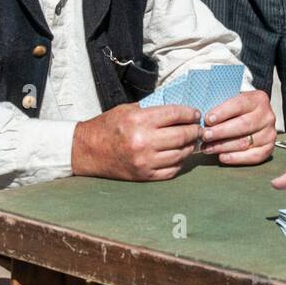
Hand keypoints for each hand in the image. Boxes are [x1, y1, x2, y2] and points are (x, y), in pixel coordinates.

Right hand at [72, 103, 201, 181]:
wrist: (87, 151)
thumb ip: (153, 109)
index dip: (191, 113)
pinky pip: (172, 170)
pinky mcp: (144, 175)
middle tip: (199, 128)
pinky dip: (180, 162)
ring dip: (190, 146)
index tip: (196, 114)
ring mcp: (144, 161)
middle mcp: (143, 141)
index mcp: (139, 120)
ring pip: (181, 154)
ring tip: (192, 141)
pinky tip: (180, 154)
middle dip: (195, 130)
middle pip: (183, 135)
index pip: (176, 114)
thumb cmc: (108, 127)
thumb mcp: (128, 109)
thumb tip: (179, 110)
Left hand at [200, 89, 275, 164]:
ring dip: (223, 146)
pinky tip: (222, 157)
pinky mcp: (269, 148)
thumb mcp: (231, 101)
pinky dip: (236, 158)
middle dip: (221, 132)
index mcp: (258, 99)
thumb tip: (203, 122)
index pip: (239, 105)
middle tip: (205, 136)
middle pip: (243, 125)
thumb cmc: (237, 111)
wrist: (253, 117)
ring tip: (208, 148)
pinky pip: (253, 156)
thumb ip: (220, 109)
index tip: (207, 120)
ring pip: (245, 142)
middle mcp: (267, 116)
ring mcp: (269, 133)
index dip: (222, 113)